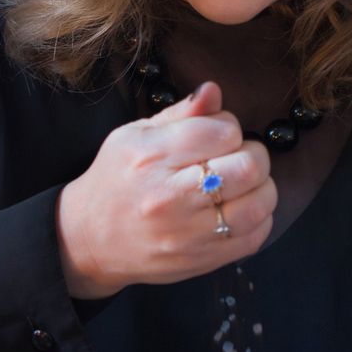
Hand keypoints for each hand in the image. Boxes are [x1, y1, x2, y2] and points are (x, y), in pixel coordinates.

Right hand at [57, 81, 275, 298]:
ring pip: (258, 204)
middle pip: (248, 167)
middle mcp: (170, 197)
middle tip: (239, 158)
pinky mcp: (200, 260)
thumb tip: (214, 91)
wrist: (90, 241)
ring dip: (262, 188)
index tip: (218, 136)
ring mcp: (187, 234)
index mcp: (151, 157)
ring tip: (243, 185)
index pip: (222, 131)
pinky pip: (254, 237)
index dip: (229, 127)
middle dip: (254, 155)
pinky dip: (258, 219)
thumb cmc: (115, 182)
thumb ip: (180, 114)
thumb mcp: (134, 136)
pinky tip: (239, 210)